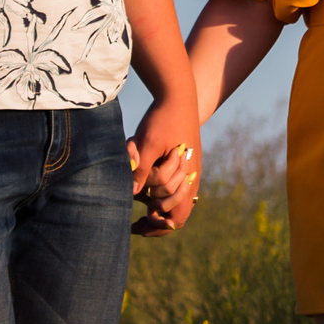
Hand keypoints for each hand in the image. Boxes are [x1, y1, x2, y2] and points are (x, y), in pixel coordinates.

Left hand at [127, 98, 201, 236]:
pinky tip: (146, 191)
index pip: (176, 219)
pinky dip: (163, 195)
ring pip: (178, 202)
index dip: (157, 228)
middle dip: (156, 221)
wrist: (178, 96)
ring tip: (140, 208)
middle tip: (135, 222)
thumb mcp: (148, 143)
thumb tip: (131, 194)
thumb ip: (141, 170)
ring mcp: (191, 171)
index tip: (137, 226)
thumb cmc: (163, 118)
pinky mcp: (187, 163)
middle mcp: (192, 178)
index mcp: (186, 177)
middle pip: (177, 215)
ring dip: (159, 207)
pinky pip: (178, 188)